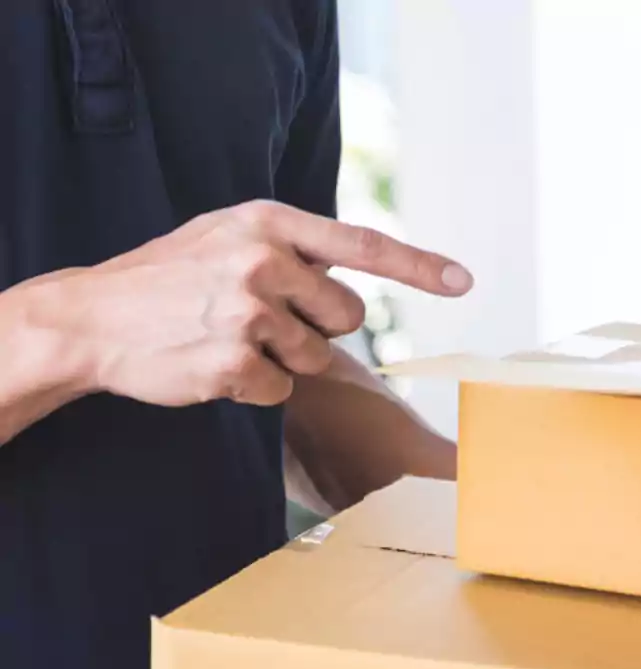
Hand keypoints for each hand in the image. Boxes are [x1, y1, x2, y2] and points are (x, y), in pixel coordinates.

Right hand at [33, 200, 472, 406]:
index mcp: (268, 223)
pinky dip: (256, 386)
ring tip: (228, 337)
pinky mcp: (235, 362)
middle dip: (318, 326)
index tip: (464, 282)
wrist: (92, 318)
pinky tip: (214, 364)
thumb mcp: (227, 236)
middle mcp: (265, 262)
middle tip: (265, 319)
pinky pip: (282, 389)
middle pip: (347, 315)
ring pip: (316, 357)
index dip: (418, 266)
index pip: (362, 245)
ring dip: (282, 359)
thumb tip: (354, 279)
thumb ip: (290, 247)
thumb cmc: (169, 277)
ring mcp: (249, 313)